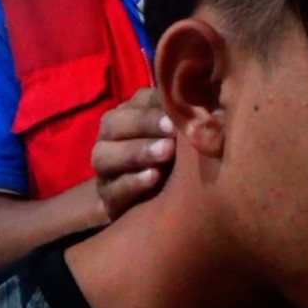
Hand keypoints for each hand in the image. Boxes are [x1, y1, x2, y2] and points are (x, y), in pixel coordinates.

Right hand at [91, 87, 175, 218]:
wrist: (161, 205)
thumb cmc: (177, 160)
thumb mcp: (181, 137)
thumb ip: (184, 118)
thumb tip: (201, 104)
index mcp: (128, 115)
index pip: (136, 102)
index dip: (156, 106)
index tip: (178, 114)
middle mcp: (109, 139)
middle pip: (113, 124)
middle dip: (144, 124)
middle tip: (173, 131)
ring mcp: (105, 170)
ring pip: (105, 156)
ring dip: (137, 152)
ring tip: (166, 153)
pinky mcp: (108, 199)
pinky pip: (113, 190)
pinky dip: (133, 183)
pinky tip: (154, 177)